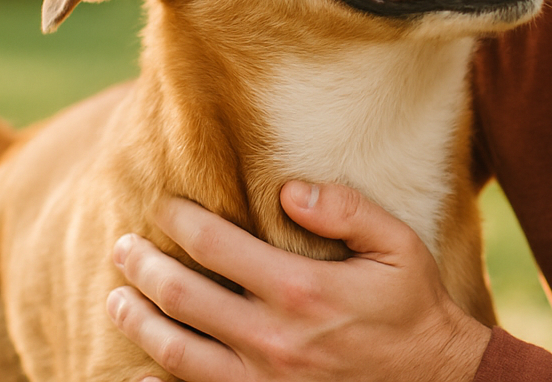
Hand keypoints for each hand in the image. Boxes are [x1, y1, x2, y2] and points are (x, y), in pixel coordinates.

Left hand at [106, 183, 491, 381]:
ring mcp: (263, 380)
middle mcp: (271, 337)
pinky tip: (140, 368)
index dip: (180, 220)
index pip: (216, 245)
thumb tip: (288, 189)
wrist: (435, 381)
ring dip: (137, 321)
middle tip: (122, 246)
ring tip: (116, 298)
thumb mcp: (397, 245)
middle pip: (181, 296)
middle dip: (142, 265)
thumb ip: (346, 210)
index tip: (162, 204)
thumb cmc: (413, 308)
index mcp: (299, 290)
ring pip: (175, 350)